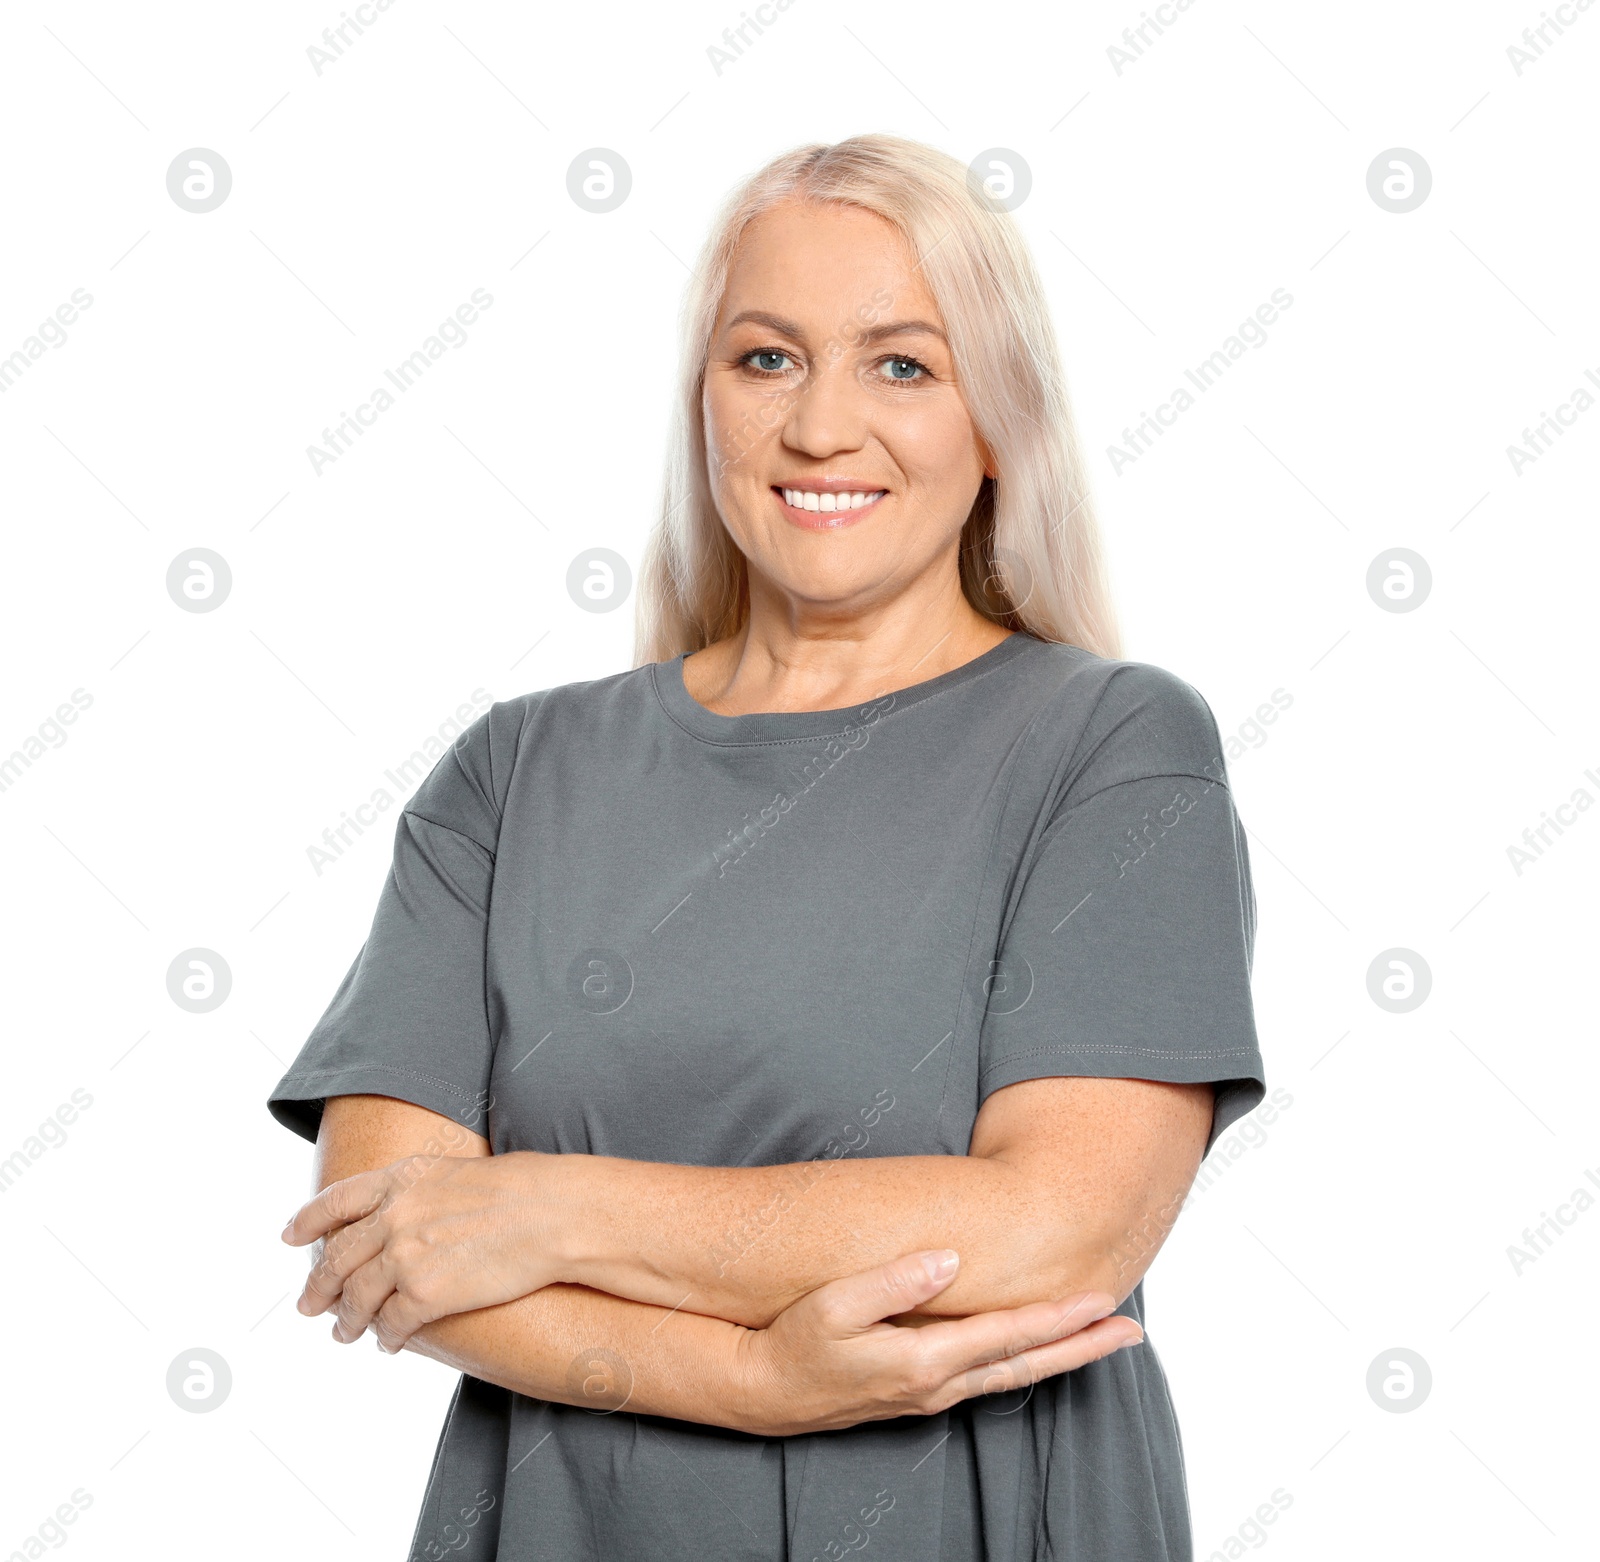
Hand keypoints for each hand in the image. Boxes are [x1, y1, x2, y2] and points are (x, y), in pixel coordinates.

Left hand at [281, 1151, 562, 1350]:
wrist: (551, 1214)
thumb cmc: (521, 1190)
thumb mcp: (456, 1172)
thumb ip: (417, 1192)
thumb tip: (398, 1218)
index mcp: (401, 1178)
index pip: (337, 1200)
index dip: (308, 1219)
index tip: (289, 1236)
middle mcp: (393, 1216)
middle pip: (337, 1257)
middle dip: (318, 1285)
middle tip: (307, 1304)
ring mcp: (404, 1257)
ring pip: (356, 1298)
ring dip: (346, 1320)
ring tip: (343, 1334)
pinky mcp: (423, 1296)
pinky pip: (390, 1325)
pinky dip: (385, 1338)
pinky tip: (387, 1343)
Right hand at [730, 1248, 1142, 1435]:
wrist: (763, 1392)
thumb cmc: (793, 1342)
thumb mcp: (833, 1304)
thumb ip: (893, 1280)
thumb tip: (949, 1259)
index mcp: (922, 1360)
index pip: (1007, 1335)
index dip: (1057, 1317)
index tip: (1100, 1300)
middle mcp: (936, 1385)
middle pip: (1025, 1364)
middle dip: (1081, 1345)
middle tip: (1130, 1330)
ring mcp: (930, 1395)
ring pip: (1012, 1376)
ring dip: (1060, 1357)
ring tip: (1100, 1340)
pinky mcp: (919, 1394)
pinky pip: (989, 1380)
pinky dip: (1024, 1363)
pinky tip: (1036, 1352)